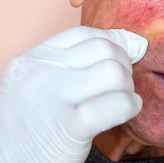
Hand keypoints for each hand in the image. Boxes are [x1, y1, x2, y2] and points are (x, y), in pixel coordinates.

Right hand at [0, 26, 147, 162]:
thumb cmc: (28, 129)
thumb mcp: (38, 86)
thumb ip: (78, 62)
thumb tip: (135, 41)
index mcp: (30, 60)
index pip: (84, 34)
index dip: (112, 42)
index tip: (123, 59)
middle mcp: (38, 73)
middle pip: (104, 49)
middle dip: (123, 65)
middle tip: (119, 87)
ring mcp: (50, 99)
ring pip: (114, 72)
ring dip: (127, 87)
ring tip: (121, 101)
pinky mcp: (67, 128)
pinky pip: (116, 103)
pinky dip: (129, 106)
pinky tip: (128, 111)